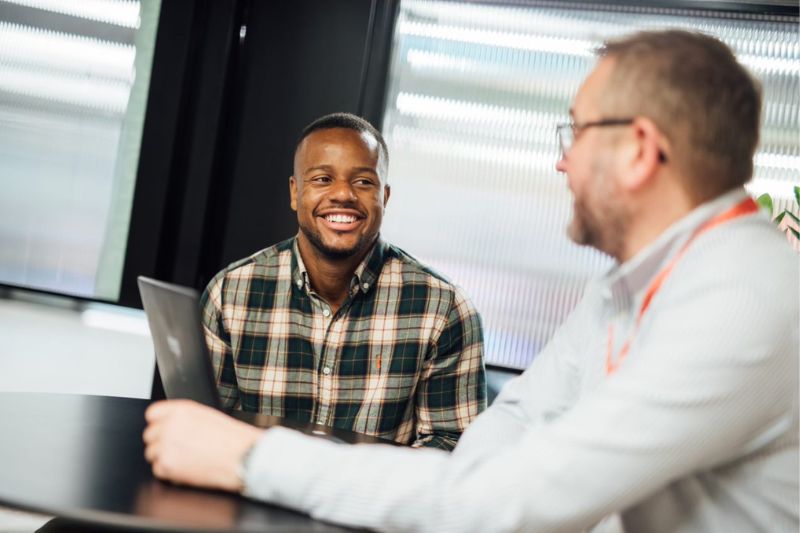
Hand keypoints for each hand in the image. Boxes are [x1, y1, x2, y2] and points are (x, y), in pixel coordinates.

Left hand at [143, 400, 262, 491]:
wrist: (242, 456)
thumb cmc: (232, 438)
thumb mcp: (207, 416)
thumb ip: (183, 417)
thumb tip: (170, 424)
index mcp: (180, 410)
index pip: (152, 414)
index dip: (159, 423)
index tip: (164, 430)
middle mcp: (170, 425)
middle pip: (150, 435)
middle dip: (162, 443)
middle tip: (180, 448)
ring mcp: (166, 446)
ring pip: (152, 453)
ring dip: (165, 457)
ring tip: (186, 459)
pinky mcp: (167, 465)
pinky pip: (158, 470)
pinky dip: (169, 472)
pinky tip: (187, 468)